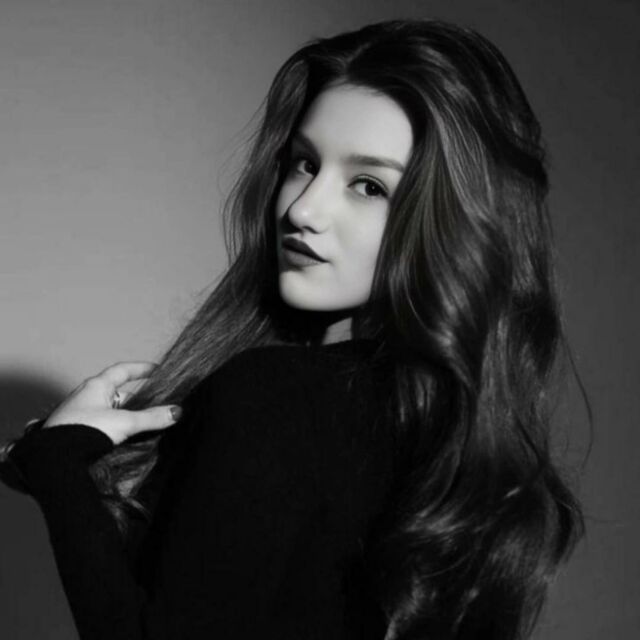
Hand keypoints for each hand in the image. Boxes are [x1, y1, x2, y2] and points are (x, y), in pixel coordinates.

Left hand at [43, 361, 180, 444]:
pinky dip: (117, 427)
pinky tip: (127, 439)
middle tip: (157, 407)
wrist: (55, 459)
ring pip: (112, 410)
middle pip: (119, 392)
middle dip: (139, 399)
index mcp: (97, 385)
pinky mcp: (77, 431)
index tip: (158, 370)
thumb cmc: (85, 431)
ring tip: (146, 426)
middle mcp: (87, 396)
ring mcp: (81, 413)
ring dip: (128, 416)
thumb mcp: (124, 422)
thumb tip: (176, 412)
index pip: (123, 370)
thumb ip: (152, 418)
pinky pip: (103, 423)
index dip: (141, 368)